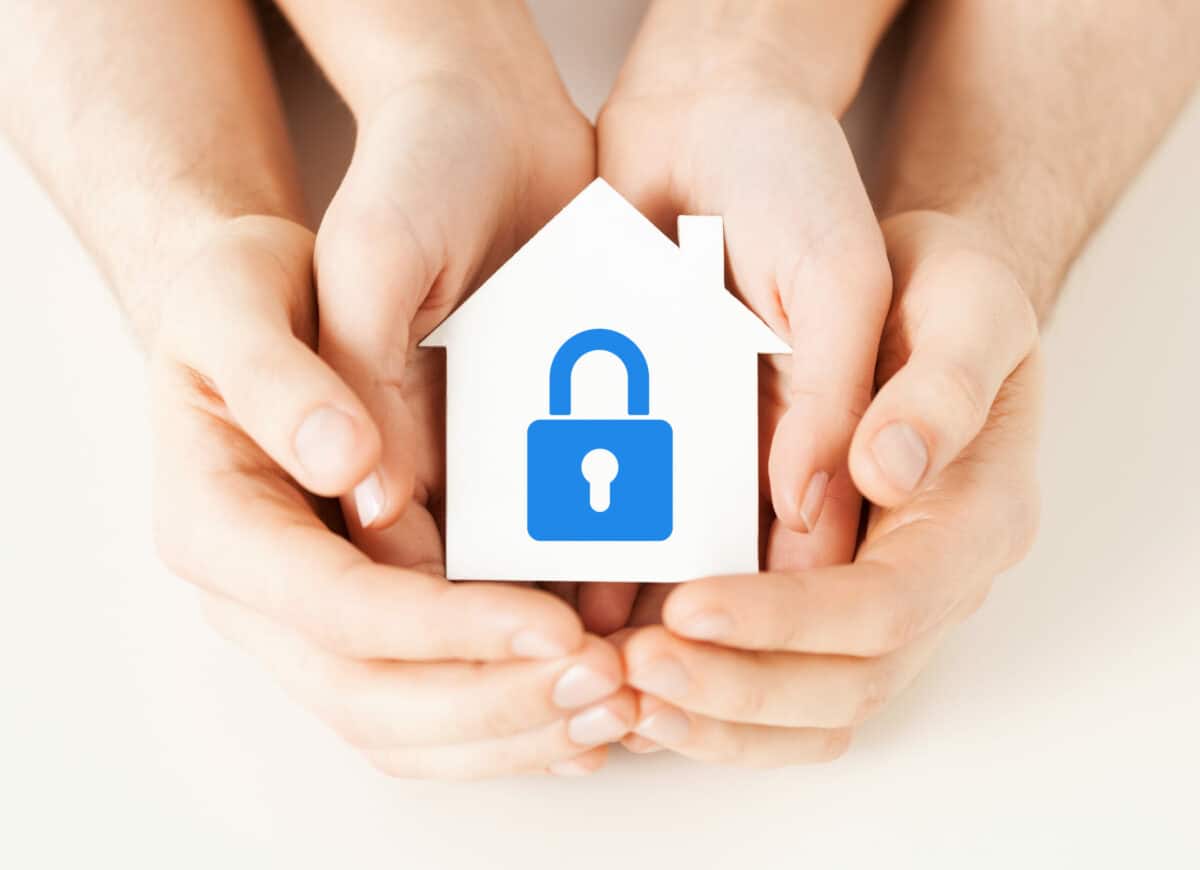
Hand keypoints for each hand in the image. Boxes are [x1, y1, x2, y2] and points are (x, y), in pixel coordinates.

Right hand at [149, 216, 633, 779]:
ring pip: (404, 728)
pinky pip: (429, 711)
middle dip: (494, 701)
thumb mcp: (236, 299)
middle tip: (609, 684)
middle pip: (370, 698)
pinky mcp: (364, 627)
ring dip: (512, 731)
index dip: (444, 628)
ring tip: (617, 706)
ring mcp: (307, 626)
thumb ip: (279, 380)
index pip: (333, 607)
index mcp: (217, 526)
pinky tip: (585, 716)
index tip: (553, 628)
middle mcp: (256, 599)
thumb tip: (350, 470)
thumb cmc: (243, 297)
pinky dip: (507, 724)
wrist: (255, 317)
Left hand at [618, 211, 1041, 764]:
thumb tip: (884, 473)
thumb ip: (940, 389)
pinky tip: (633, 686)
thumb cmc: (948, 296)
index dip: (788, 619)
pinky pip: (776, 679)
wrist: (921, 301)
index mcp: (977, 520)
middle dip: (735, 688)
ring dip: (715, 715)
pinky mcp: (826, 597)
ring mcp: (880, 599)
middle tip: (631, 669)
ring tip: (620, 695)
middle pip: (846, 684)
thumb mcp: (967, 306)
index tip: (690, 607)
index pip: (889, 605)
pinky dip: (708, 699)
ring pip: (809, 706)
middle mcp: (933, 580)